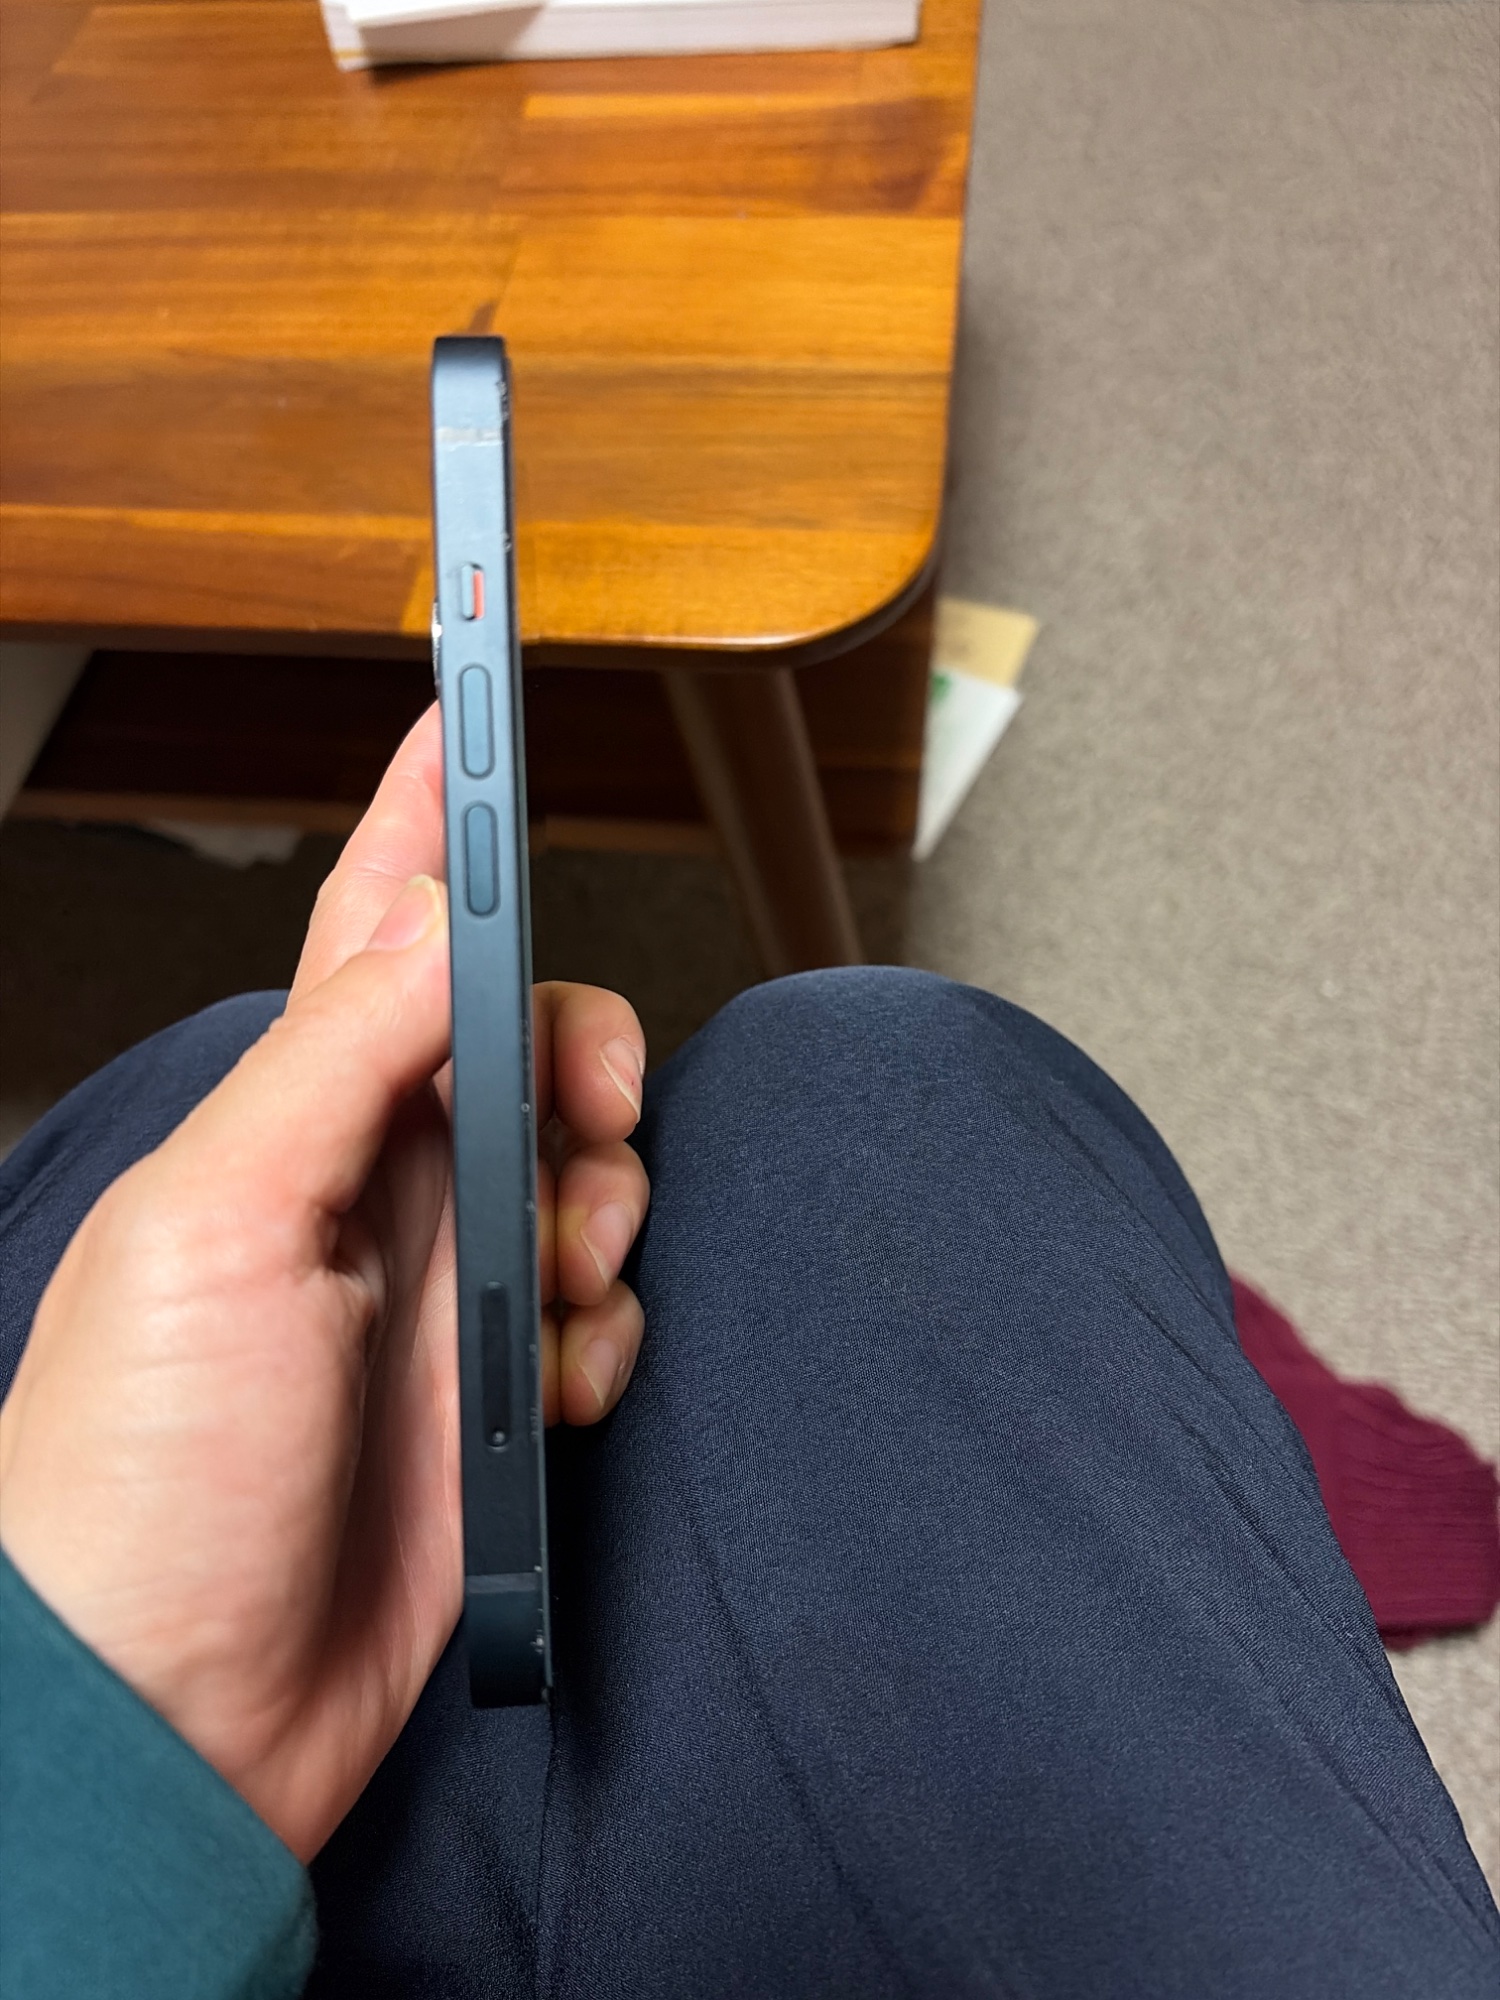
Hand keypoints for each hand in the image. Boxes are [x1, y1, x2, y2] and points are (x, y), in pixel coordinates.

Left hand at [0, 709, 648, 1862]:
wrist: (176, 1712)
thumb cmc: (138, 1478)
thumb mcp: (220, 1226)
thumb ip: (340, 1057)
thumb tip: (444, 922)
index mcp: (289, 1119)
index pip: (377, 927)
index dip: (428, 814)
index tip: (472, 706)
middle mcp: (370, 1189)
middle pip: (522, 1041)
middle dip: (581, 1049)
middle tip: (581, 1113)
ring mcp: (437, 1295)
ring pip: (584, 1171)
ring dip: (607, 1201)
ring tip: (559, 1273)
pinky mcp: (494, 1400)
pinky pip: (602, 1310)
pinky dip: (608, 1325)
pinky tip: (561, 1375)